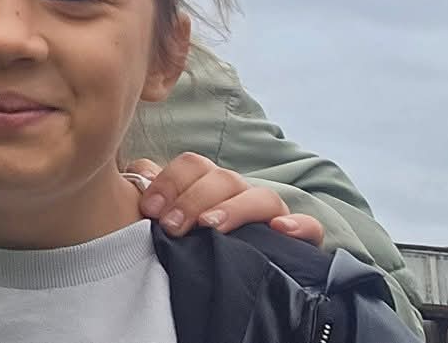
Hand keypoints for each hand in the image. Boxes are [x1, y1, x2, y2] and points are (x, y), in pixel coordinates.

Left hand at [126, 153, 325, 244]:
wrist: (232, 281)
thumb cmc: (190, 245)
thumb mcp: (168, 218)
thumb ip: (151, 191)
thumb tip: (138, 171)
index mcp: (209, 186)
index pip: (193, 165)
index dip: (169, 181)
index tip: (148, 209)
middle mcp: (240, 195)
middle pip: (223, 178)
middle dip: (193, 200)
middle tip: (171, 226)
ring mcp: (270, 216)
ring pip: (262, 196)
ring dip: (234, 209)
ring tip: (210, 227)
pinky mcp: (297, 242)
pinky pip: (310, 227)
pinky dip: (299, 226)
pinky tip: (281, 231)